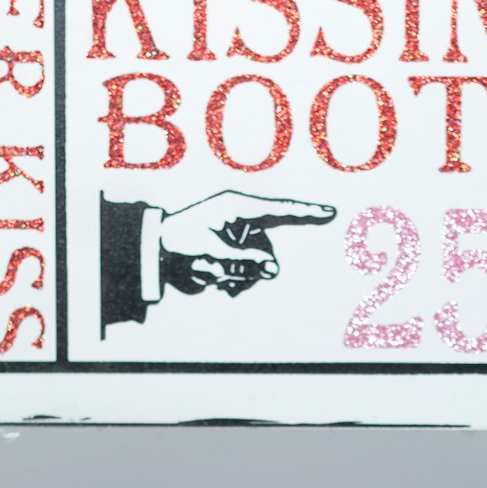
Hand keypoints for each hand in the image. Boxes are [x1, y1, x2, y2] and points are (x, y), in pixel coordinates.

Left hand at [158, 190, 336, 296]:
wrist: (157, 241)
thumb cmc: (181, 237)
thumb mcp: (214, 249)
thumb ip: (245, 258)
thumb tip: (272, 267)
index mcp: (238, 206)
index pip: (280, 209)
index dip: (306, 212)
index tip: (329, 212)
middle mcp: (240, 216)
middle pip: (265, 246)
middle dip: (252, 267)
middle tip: (236, 281)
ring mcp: (235, 230)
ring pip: (255, 259)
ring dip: (239, 274)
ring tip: (217, 279)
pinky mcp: (230, 242)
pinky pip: (245, 262)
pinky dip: (235, 275)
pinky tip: (218, 280)